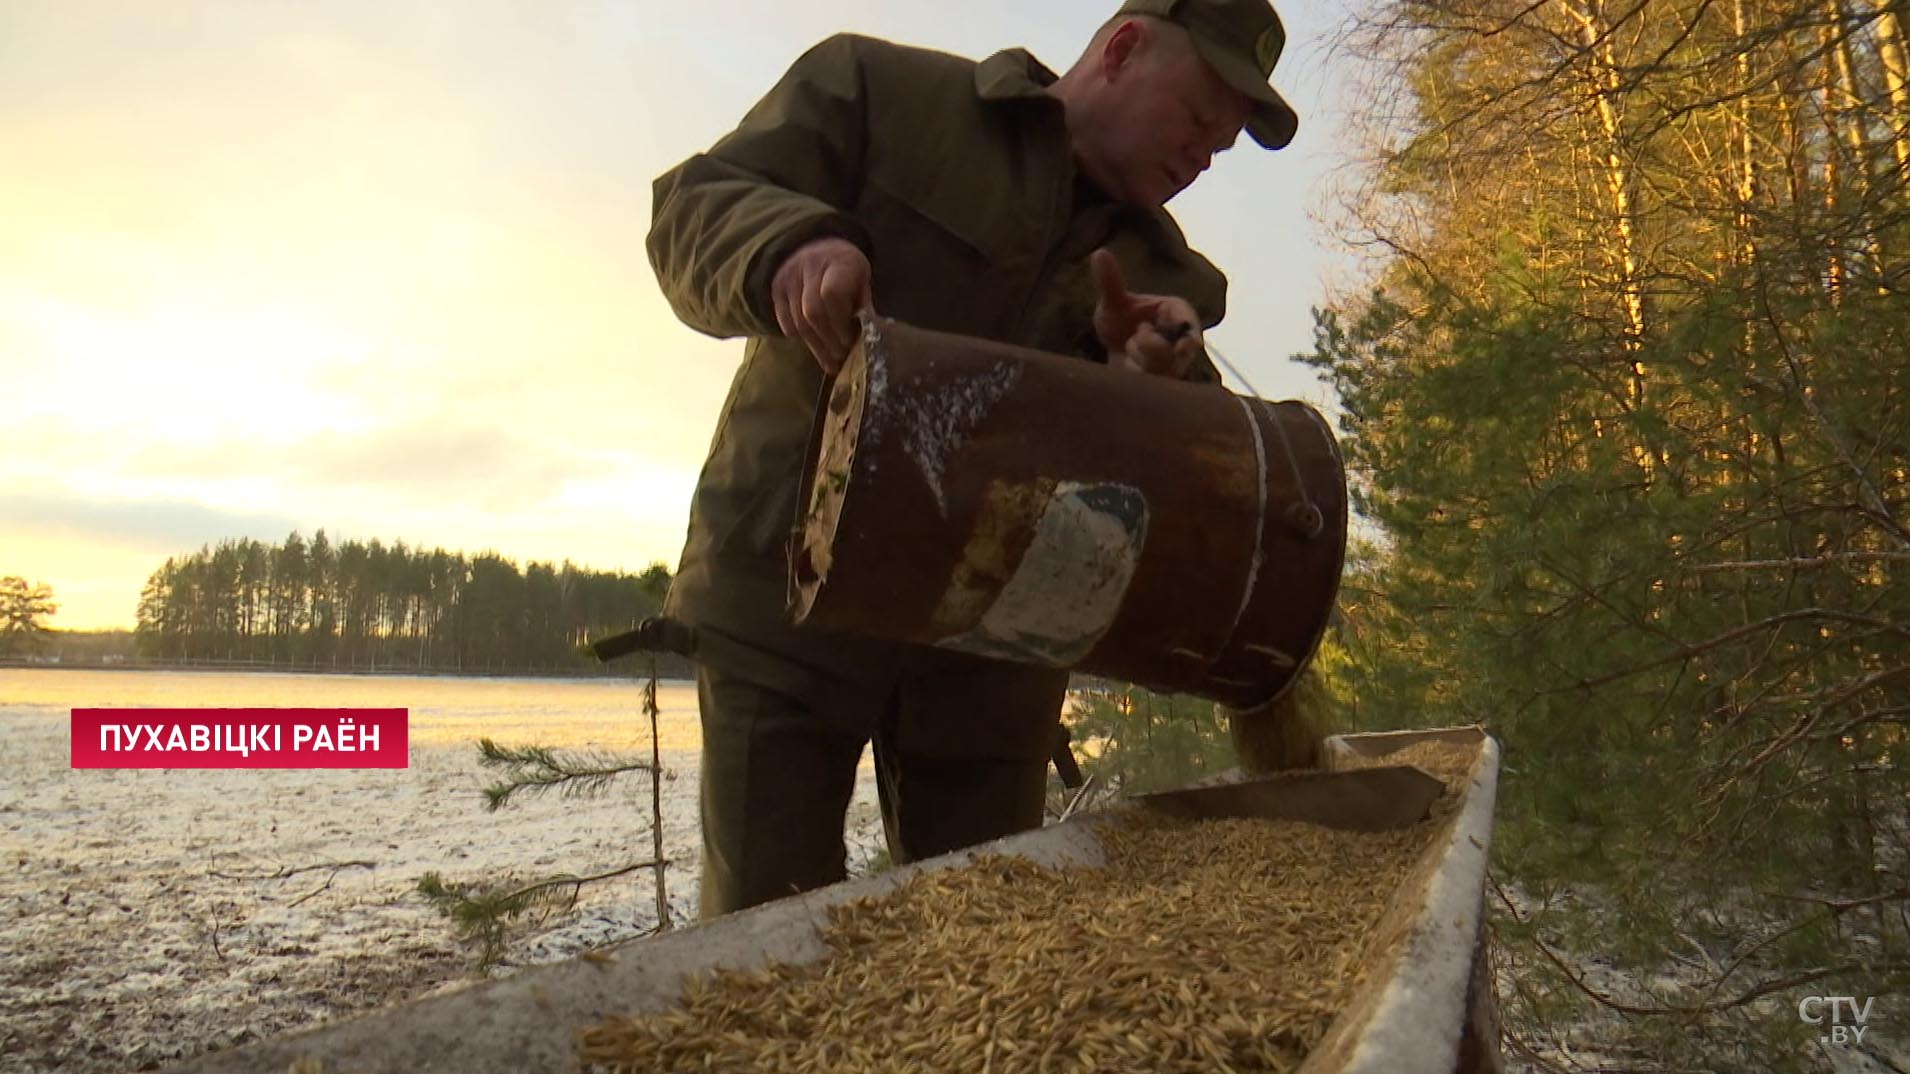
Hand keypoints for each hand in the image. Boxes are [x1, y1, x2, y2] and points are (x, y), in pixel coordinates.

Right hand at [771, 237, 873, 374]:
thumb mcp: (862, 280)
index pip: (831, 295)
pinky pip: (785, 321)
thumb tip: (868, 336)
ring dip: (816, 346)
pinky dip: (800, 337)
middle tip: (841, 358)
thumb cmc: (846, 270)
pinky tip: (814, 345)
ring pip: (798, 321)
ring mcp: (789, 277)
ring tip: (831, 362)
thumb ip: (863, 305)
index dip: (840, 323)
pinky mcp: (776, 289)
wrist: (816, 247)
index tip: (850, 341)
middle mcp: (810, 266)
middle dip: (828, 341)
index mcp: (839, 261)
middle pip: (812, 312)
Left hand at [1090, 247, 1202, 377]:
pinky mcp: (1162, 386)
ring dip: (1141, 360)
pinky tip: (1128, 370)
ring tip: (1129, 349)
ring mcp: (1174, 366)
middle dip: (1151, 346)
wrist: (1112, 357)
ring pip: (1163, 368)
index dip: (1183, 331)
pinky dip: (1137, 378)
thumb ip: (1110, 282)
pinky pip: (1155, 386)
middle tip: (1134, 337)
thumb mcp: (1113, 303)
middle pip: (1177, 350)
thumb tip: (1099, 252)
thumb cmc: (1120, 324)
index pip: (1188, 320)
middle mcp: (1182, 341)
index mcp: (1178, 313)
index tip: (1178, 341)